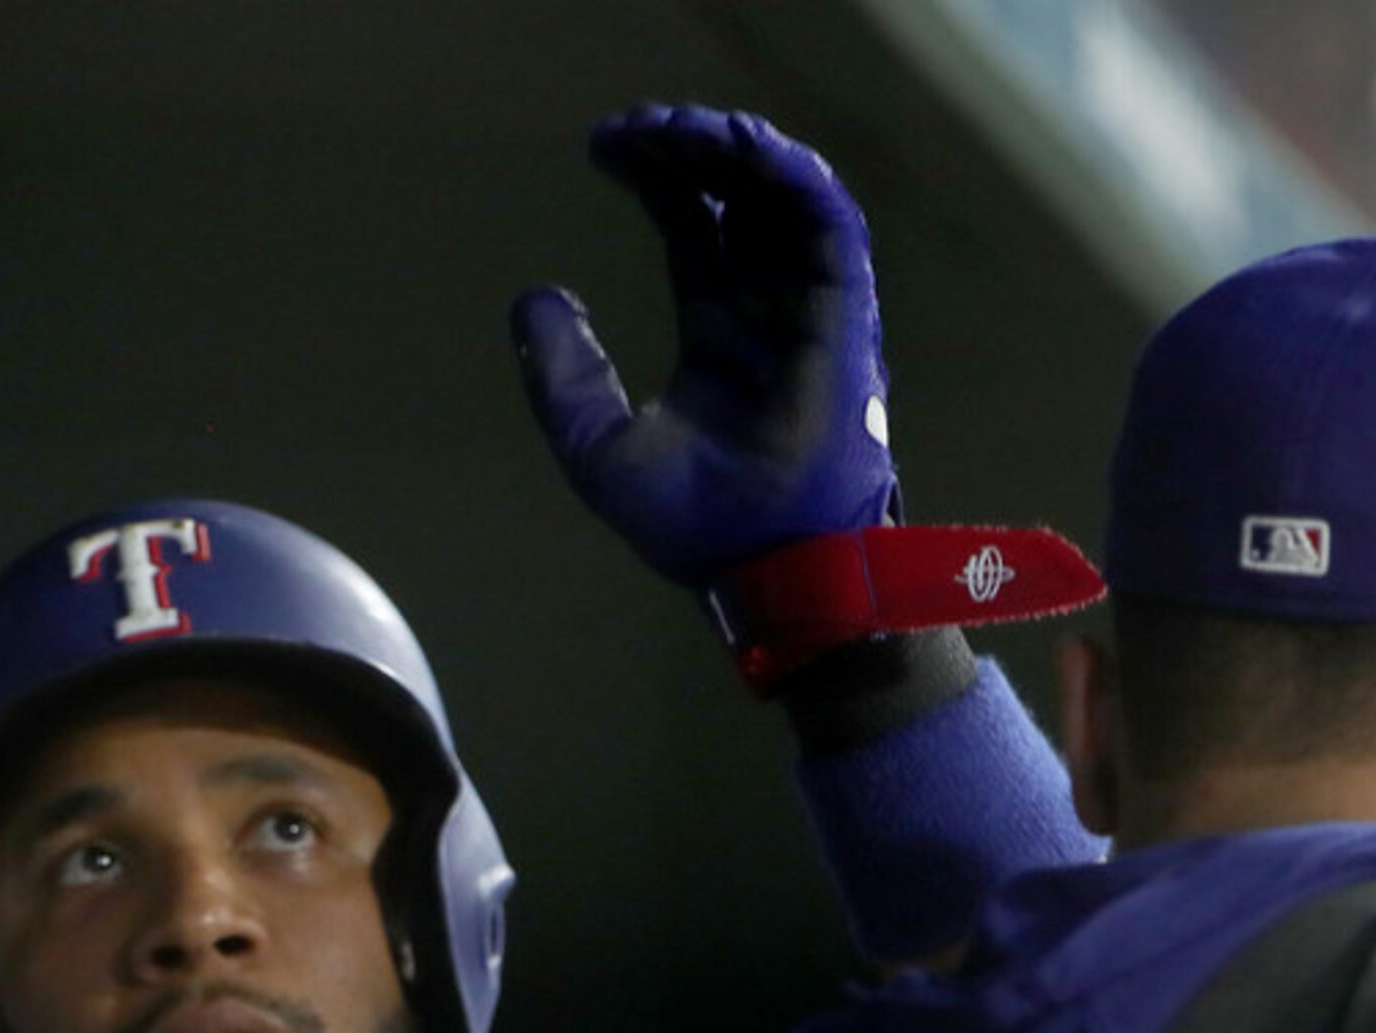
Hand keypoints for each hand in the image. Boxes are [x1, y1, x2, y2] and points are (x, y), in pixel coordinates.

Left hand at [516, 105, 895, 587]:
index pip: (692, 227)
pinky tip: (739, 148)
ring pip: (780, 197)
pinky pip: (828, 225)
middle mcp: (765, 311)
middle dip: (687, 148)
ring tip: (674, 124)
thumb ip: (563, 373)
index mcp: (717, 334)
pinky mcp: (843, 315)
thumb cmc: (688, 523)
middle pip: (734, 197)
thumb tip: (532, 298)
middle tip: (632, 126)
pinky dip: (789, 177)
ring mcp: (806, 310)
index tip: (602, 147)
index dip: (656, 178)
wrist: (760, 565)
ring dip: (732, 149)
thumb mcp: (595, 444)